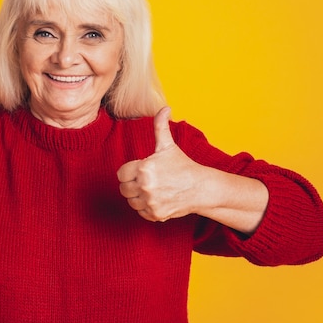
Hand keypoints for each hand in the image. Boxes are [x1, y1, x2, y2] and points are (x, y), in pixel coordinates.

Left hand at [117, 107, 205, 221]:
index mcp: (144, 168)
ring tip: (152, 189)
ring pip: (131, 201)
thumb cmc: (182, 165)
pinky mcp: (156, 215)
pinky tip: (157, 199)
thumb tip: (165, 107)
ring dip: (138, 196)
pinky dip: (146, 207)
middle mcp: (145, 186)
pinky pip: (140, 212)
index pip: (121, 174)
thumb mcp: (168, 146)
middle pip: (123, 189)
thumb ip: (161, 126)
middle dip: (132, 184)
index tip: (139, 170)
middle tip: (146, 180)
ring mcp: (150, 202)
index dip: (129, 172)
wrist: (201, 188)